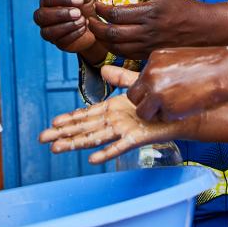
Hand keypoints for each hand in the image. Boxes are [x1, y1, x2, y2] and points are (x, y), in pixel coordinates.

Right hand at [33, 0, 107, 64]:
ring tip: (82, 20)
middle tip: (78, 13)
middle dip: (60, 14)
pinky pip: (60, 42)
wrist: (93, 25)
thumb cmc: (85, 7)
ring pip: (47, 32)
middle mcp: (44, 17)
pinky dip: (74, 34)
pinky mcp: (58, 43)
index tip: (79, 1)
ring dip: (67, 26)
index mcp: (49, 2)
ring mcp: (49, 31)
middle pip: (41, 16)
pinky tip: (84, 28)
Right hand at [38, 68, 190, 164]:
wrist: (184, 110)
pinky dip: (106, 152)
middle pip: (85, 128)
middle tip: (42, 139)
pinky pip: (120, 146)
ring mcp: (125, 131)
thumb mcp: (138, 83)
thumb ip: (121, 77)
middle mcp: (116, 122)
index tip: (52, 123)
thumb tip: (104, 67)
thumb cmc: (162, 99)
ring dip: (76, 143)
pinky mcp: (138, 137)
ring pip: (96, 138)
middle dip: (63, 133)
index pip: (86, 115)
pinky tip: (91, 159)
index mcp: (113, 110)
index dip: (69, 119)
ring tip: (57, 148)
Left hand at [88, 0, 211, 59]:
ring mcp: (148, 45)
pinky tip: (109, 41)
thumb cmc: (182, 5)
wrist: (200, 27)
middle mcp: (147, 31)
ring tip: (96, 30)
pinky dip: (112, 49)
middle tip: (89, 19)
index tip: (96, 4)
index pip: (116, 14)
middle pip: (111, 33)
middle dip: (95, 26)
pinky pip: (125, 55)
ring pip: (115, 47)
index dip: (101, 9)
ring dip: (101, 39)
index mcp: (149, 12)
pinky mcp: (149, 54)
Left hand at [116, 46, 227, 121]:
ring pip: (143, 112)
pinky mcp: (168, 108)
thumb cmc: (206, 64)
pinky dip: (171, 117)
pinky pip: (161, 119)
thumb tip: (151, 80)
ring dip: (155, 113)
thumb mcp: (177, 58)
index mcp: (153, 60)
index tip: (159, 93)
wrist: (224, 70)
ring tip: (174, 107)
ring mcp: (158, 92)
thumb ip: (161, 68)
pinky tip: (185, 108)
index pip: (139, 81)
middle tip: (162, 103)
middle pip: (134, 97)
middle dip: (146, 103)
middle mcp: (150, 75)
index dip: (148, 90)